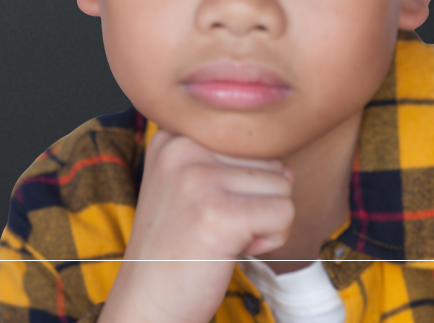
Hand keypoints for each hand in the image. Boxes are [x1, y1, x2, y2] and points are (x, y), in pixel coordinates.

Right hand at [96, 128, 294, 322]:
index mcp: (173, 134)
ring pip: (282, 185)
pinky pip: (284, 213)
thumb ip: (228, 159)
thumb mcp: (187, 182)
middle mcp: (180, 146)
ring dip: (264, 221)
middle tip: (215, 225)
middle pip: (269, 159)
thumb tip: (286, 166)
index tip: (207, 205)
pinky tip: (232, 250)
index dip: (244, 181)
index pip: (249, 138)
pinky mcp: (218, 213)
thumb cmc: (177, 245)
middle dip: (257, 200)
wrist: (146, 298)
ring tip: (222, 236)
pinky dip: (270, 241)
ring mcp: (196, 177)